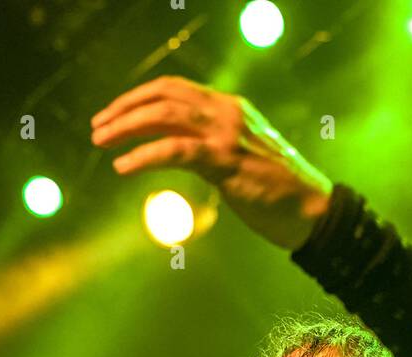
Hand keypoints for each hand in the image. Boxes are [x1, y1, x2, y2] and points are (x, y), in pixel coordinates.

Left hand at [91, 76, 331, 250]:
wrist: (314, 211)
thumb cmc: (281, 193)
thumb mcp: (245, 160)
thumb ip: (215, 151)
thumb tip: (185, 158)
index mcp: (230, 107)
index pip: (175, 90)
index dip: (140, 98)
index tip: (115, 116)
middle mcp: (226, 112)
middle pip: (163, 96)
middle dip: (125, 109)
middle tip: (98, 128)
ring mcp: (226, 134)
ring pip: (164, 117)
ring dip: (126, 128)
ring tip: (101, 142)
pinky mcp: (225, 160)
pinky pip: (174, 151)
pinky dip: (143, 156)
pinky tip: (122, 167)